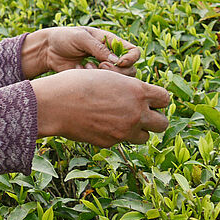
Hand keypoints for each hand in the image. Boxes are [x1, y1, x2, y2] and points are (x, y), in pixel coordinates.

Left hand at [22, 27, 140, 78]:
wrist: (46, 50)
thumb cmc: (64, 38)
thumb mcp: (81, 38)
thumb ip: (98, 48)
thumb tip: (116, 62)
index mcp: (111, 42)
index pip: (134, 52)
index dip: (131, 58)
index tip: (119, 62)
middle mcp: (110, 57)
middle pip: (130, 70)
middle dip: (117, 71)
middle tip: (100, 65)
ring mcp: (102, 70)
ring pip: (118, 81)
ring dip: (105, 76)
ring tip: (88, 66)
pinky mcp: (92, 79)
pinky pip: (101, 85)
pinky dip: (92, 79)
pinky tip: (79, 70)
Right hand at [31, 69, 169, 146]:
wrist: (54, 104)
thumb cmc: (76, 84)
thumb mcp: (106, 76)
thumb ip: (127, 87)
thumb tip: (139, 97)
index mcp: (137, 91)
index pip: (165, 99)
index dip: (157, 99)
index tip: (148, 98)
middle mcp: (136, 113)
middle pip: (163, 123)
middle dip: (154, 119)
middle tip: (139, 113)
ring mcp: (124, 130)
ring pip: (144, 137)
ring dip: (136, 130)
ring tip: (120, 120)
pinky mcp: (111, 142)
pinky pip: (121, 140)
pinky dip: (115, 134)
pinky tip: (99, 123)